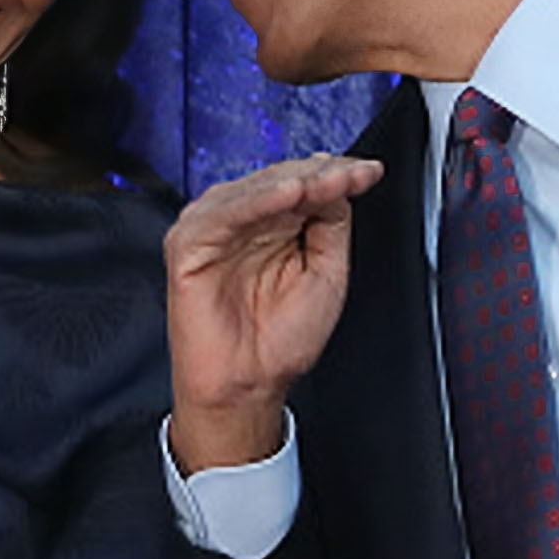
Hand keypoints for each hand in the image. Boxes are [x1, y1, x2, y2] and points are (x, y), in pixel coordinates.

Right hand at [164, 152, 382, 472]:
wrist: (249, 385)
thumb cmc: (281, 340)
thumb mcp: (327, 272)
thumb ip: (331, 224)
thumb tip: (339, 183)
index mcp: (274, 224)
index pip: (305, 184)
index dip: (339, 175)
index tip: (370, 173)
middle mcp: (244, 221)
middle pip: (282, 179)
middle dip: (321, 175)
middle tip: (353, 175)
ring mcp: (215, 230)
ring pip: (254, 190)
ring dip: (293, 181)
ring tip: (326, 180)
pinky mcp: (188, 244)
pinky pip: (222, 213)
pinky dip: (256, 200)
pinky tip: (287, 195)